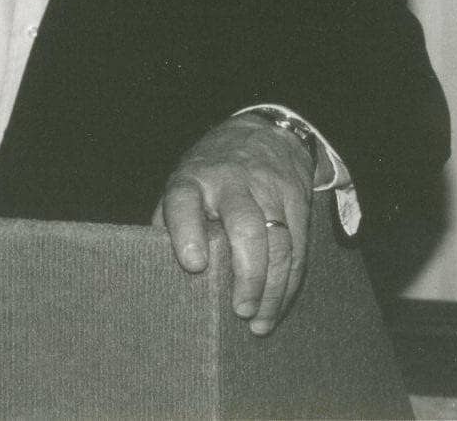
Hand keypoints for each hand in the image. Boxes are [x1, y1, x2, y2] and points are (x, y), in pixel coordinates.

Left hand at [153, 114, 315, 335]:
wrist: (266, 132)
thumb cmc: (212, 171)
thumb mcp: (184, 183)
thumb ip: (171, 221)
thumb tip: (158, 269)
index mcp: (194, 180)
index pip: (184, 201)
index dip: (187, 231)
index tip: (193, 264)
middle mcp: (232, 183)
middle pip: (245, 227)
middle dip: (246, 273)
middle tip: (239, 310)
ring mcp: (269, 191)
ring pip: (278, 243)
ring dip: (272, 288)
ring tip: (258, 322)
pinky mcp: (297, 201)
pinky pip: (298, 247)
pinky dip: (289, 282)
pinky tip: (278, 304)